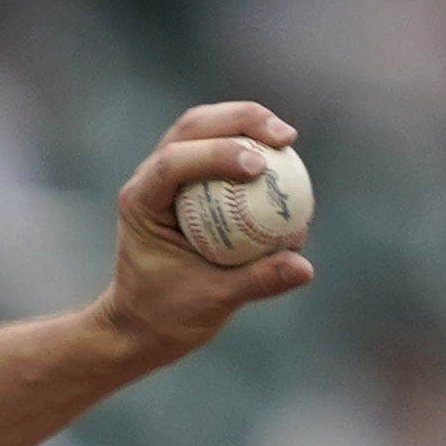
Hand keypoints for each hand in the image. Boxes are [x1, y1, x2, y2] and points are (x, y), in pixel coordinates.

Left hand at [90, 102, 313, 368]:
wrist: (141, 325)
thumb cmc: (167, 316)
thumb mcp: (213, 302)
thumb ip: (257, 281)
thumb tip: (305, 266)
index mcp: (140, 203)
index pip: (173, 162)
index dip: (216, 155)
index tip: (258, 167)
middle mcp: (149, 180)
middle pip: (193, 127)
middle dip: (241, 120)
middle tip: (286, 137)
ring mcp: (168, 176)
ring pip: (206, 128)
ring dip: (247, 122)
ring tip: (288, 138)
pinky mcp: (188, 182)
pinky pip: (221, 152)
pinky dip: (251, 148)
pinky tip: (285, 159)